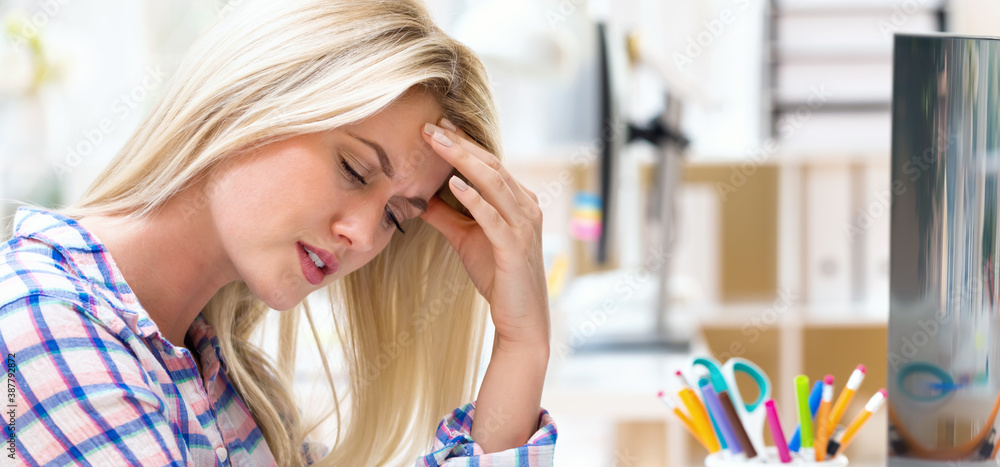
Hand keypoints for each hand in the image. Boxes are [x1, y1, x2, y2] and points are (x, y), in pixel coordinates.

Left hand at [419, 118, 549, 347]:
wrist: (520, 318)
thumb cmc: (498, 276)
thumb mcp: (466, 238)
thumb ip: (447, 215)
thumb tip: (418, 197)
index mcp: (518, 201)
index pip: (489, 164)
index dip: (463, 144)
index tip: (436, 127)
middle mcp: (526, 207)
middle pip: (491, 165)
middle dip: (460, 144)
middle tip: (431, 125)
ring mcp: (524, 226)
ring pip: (494, 183)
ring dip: (464, 161)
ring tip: (438, 143)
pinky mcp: (515, 247)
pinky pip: (494, 217)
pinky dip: (475, 199)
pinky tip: (454, 184)